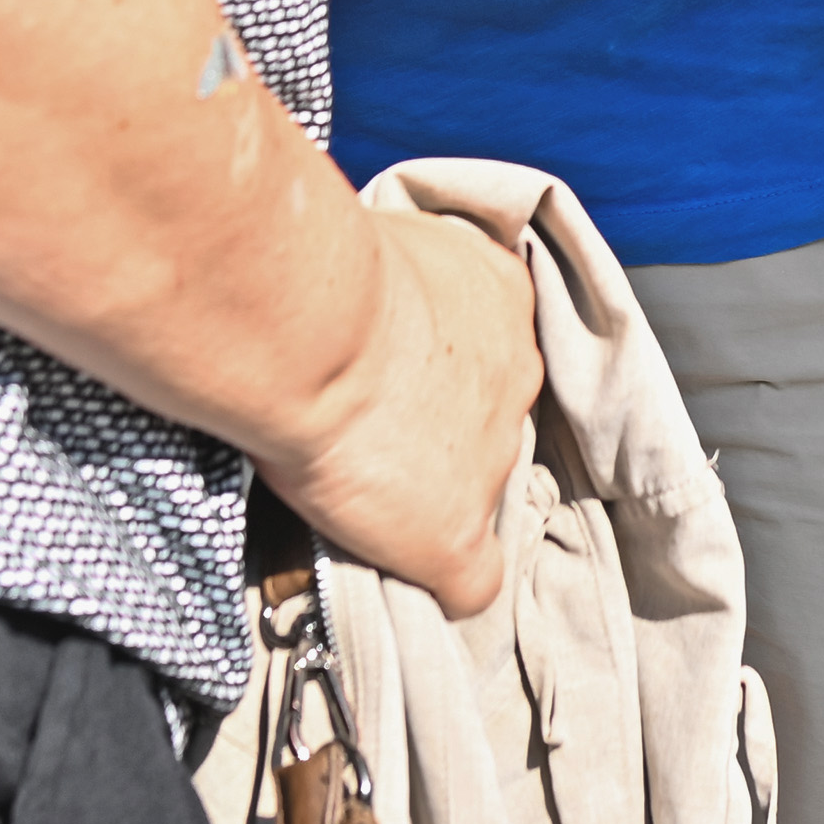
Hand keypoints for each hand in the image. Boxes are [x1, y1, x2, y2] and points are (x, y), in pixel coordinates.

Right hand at [267, 204, 542, 614]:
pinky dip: (441, 580)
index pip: (484, 342)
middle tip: (371, 426)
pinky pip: (470, 581)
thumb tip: (358, 295)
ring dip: (432, 490)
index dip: (436, 366)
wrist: (308, 332)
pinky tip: (408, 574)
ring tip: (365, 488)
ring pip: (477, 488)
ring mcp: (491, 462)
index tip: (392, 371)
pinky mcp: (453, 536)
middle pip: (486, 416)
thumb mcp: (375, 242)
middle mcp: (515, 375)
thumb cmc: (323, 270)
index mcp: (499, 295)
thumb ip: (391, 276)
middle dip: (437, 424)